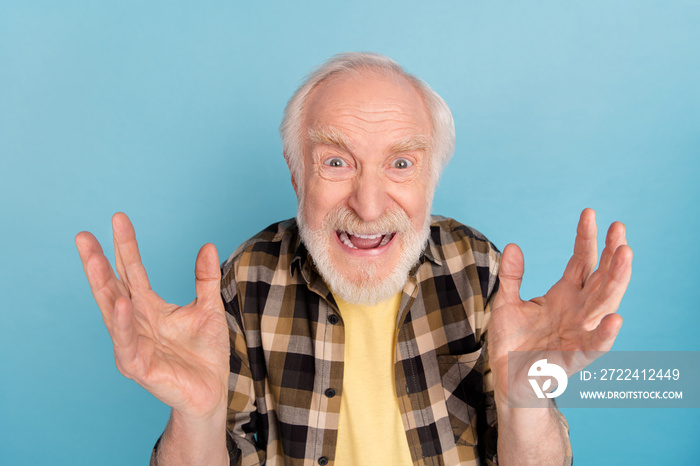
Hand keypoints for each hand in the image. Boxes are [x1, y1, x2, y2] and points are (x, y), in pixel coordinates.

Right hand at [75, 213, 229, 420]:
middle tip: (84, 236)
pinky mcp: (138, 366)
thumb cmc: (206, 353)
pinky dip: (122, 323)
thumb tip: (207, 245)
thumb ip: (205, 279)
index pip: (131, 272)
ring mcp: (133, 344)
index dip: (125, 246)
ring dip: (102, 285)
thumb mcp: (209, 309)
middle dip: (98, 262)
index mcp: (149, 308)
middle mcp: (135, 323)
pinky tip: (122, 302)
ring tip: (94, 259)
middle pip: (112, 287)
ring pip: (112, 311)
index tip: (119, 218)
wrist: (212, 391)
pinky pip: (126, 343)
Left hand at [487, 208, 632, 405]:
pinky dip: (604, 335)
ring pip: (604, 304)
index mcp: (565, 295)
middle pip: (600, 277)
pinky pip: (593, 346)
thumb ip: (512, 277)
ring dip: (616, 281)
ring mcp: (579, 332)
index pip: (581, 261)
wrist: (507, 378)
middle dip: (611, 253)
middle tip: (619, 228)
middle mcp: (577, 310)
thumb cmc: (512, 341)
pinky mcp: (574, 358)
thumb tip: (513, 246)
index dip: (586, 238)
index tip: (589, 213)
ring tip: (625, 255)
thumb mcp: (506, 303)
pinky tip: (615, 319)